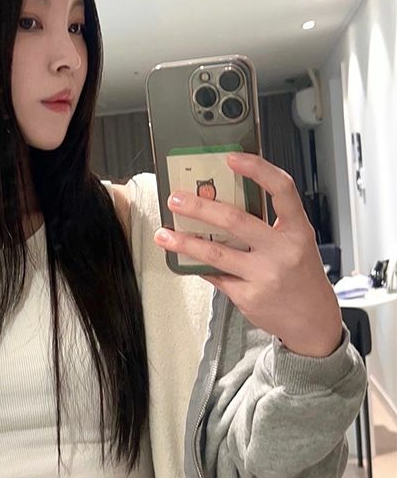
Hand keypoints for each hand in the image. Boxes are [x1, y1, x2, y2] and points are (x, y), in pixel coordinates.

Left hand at [153, 152, 343, 357]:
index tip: (231, 158)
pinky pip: (216, 276)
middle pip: (235, 220)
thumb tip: (220, 204)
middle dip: (199, 207)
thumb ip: (268, 224)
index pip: (281, 189)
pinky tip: (185, 260)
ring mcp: (264, 275)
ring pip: (215, 252)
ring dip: (184, 242)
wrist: (312, 319)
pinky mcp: (249, 296)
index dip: (257, 169)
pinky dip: (199, 266)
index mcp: (298, 230)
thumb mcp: (296, 243)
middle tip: (176, 199)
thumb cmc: (300, 275)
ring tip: (164, 234)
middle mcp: (282, 251)